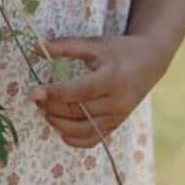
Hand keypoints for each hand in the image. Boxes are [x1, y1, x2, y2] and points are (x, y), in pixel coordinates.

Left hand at [25, 34, 166, 148]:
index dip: (56, 94)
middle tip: (36, 99)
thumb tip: (35, 47)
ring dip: (60, 124)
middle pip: (79, 111)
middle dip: (53, 108)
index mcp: (111, 78)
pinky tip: (60, 130)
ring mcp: (118, 115)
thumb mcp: (94, 44)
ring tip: (45, 112)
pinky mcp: (116, 124)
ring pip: (84, 129)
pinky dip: (75, 140)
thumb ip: (65, 46)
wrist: (150, 62)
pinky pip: (94, 139)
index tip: (34, 92)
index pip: (80, 91)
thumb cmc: (118, 50)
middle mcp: (116, 101)